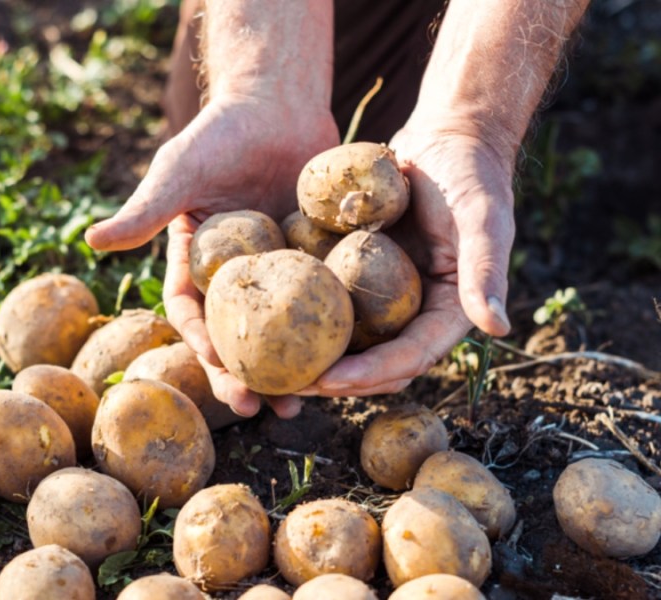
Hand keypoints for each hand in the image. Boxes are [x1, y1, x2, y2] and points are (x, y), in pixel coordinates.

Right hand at [85, 94, 338, 416]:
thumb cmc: (219, 134)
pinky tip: (346, 356)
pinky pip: (322, 300)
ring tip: (304, 402)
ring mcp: (278, 272)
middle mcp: (235, 277)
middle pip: (237, 337)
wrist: (276, 104)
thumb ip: (145, 209)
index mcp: (197, 264)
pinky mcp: (315, 261)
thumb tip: (92, 240)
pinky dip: (329, 329)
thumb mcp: (179, 171)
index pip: (193, 315)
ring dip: (290, 368)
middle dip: (244, 376)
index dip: (201, 346)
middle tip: (260, 409)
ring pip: (282, 331)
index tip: (219, 370)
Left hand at [298, 129, 515, 396]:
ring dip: (316, 355)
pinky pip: (333, 302)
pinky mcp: (362, 274)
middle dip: (335, 378)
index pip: (410, 357)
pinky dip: (308, 315)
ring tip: (272, 365)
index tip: (329, 380)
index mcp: (449, 312)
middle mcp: (416, 312)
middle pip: (375, 361)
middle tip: (289, 384)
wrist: (447, 139)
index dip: (371, 374)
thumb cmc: (470, 176)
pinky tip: (271, 319)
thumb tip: (497, 328)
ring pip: (350, 340)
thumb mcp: (483, 219)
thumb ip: (486, 271)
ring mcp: (387, 296)